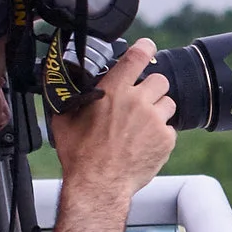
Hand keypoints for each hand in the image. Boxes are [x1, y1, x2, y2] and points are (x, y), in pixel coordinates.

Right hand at [51, 38, 175, 200]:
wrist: (98, 184)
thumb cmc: (80, 155)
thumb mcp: (64, 119)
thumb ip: (70, 97)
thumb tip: (60, 86)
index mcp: (113, 90)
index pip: (137, 56)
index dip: (145, 47)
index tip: (148, 47)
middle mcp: (137, 101)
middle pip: (159, 80)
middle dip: (152, 89)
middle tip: (141, 102)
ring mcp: (154, 120)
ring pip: (169, 103)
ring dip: (159, 110)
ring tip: (143, 125)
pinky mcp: (166, 139)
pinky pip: (170, 128)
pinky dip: (161, 134)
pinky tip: (145, 143)